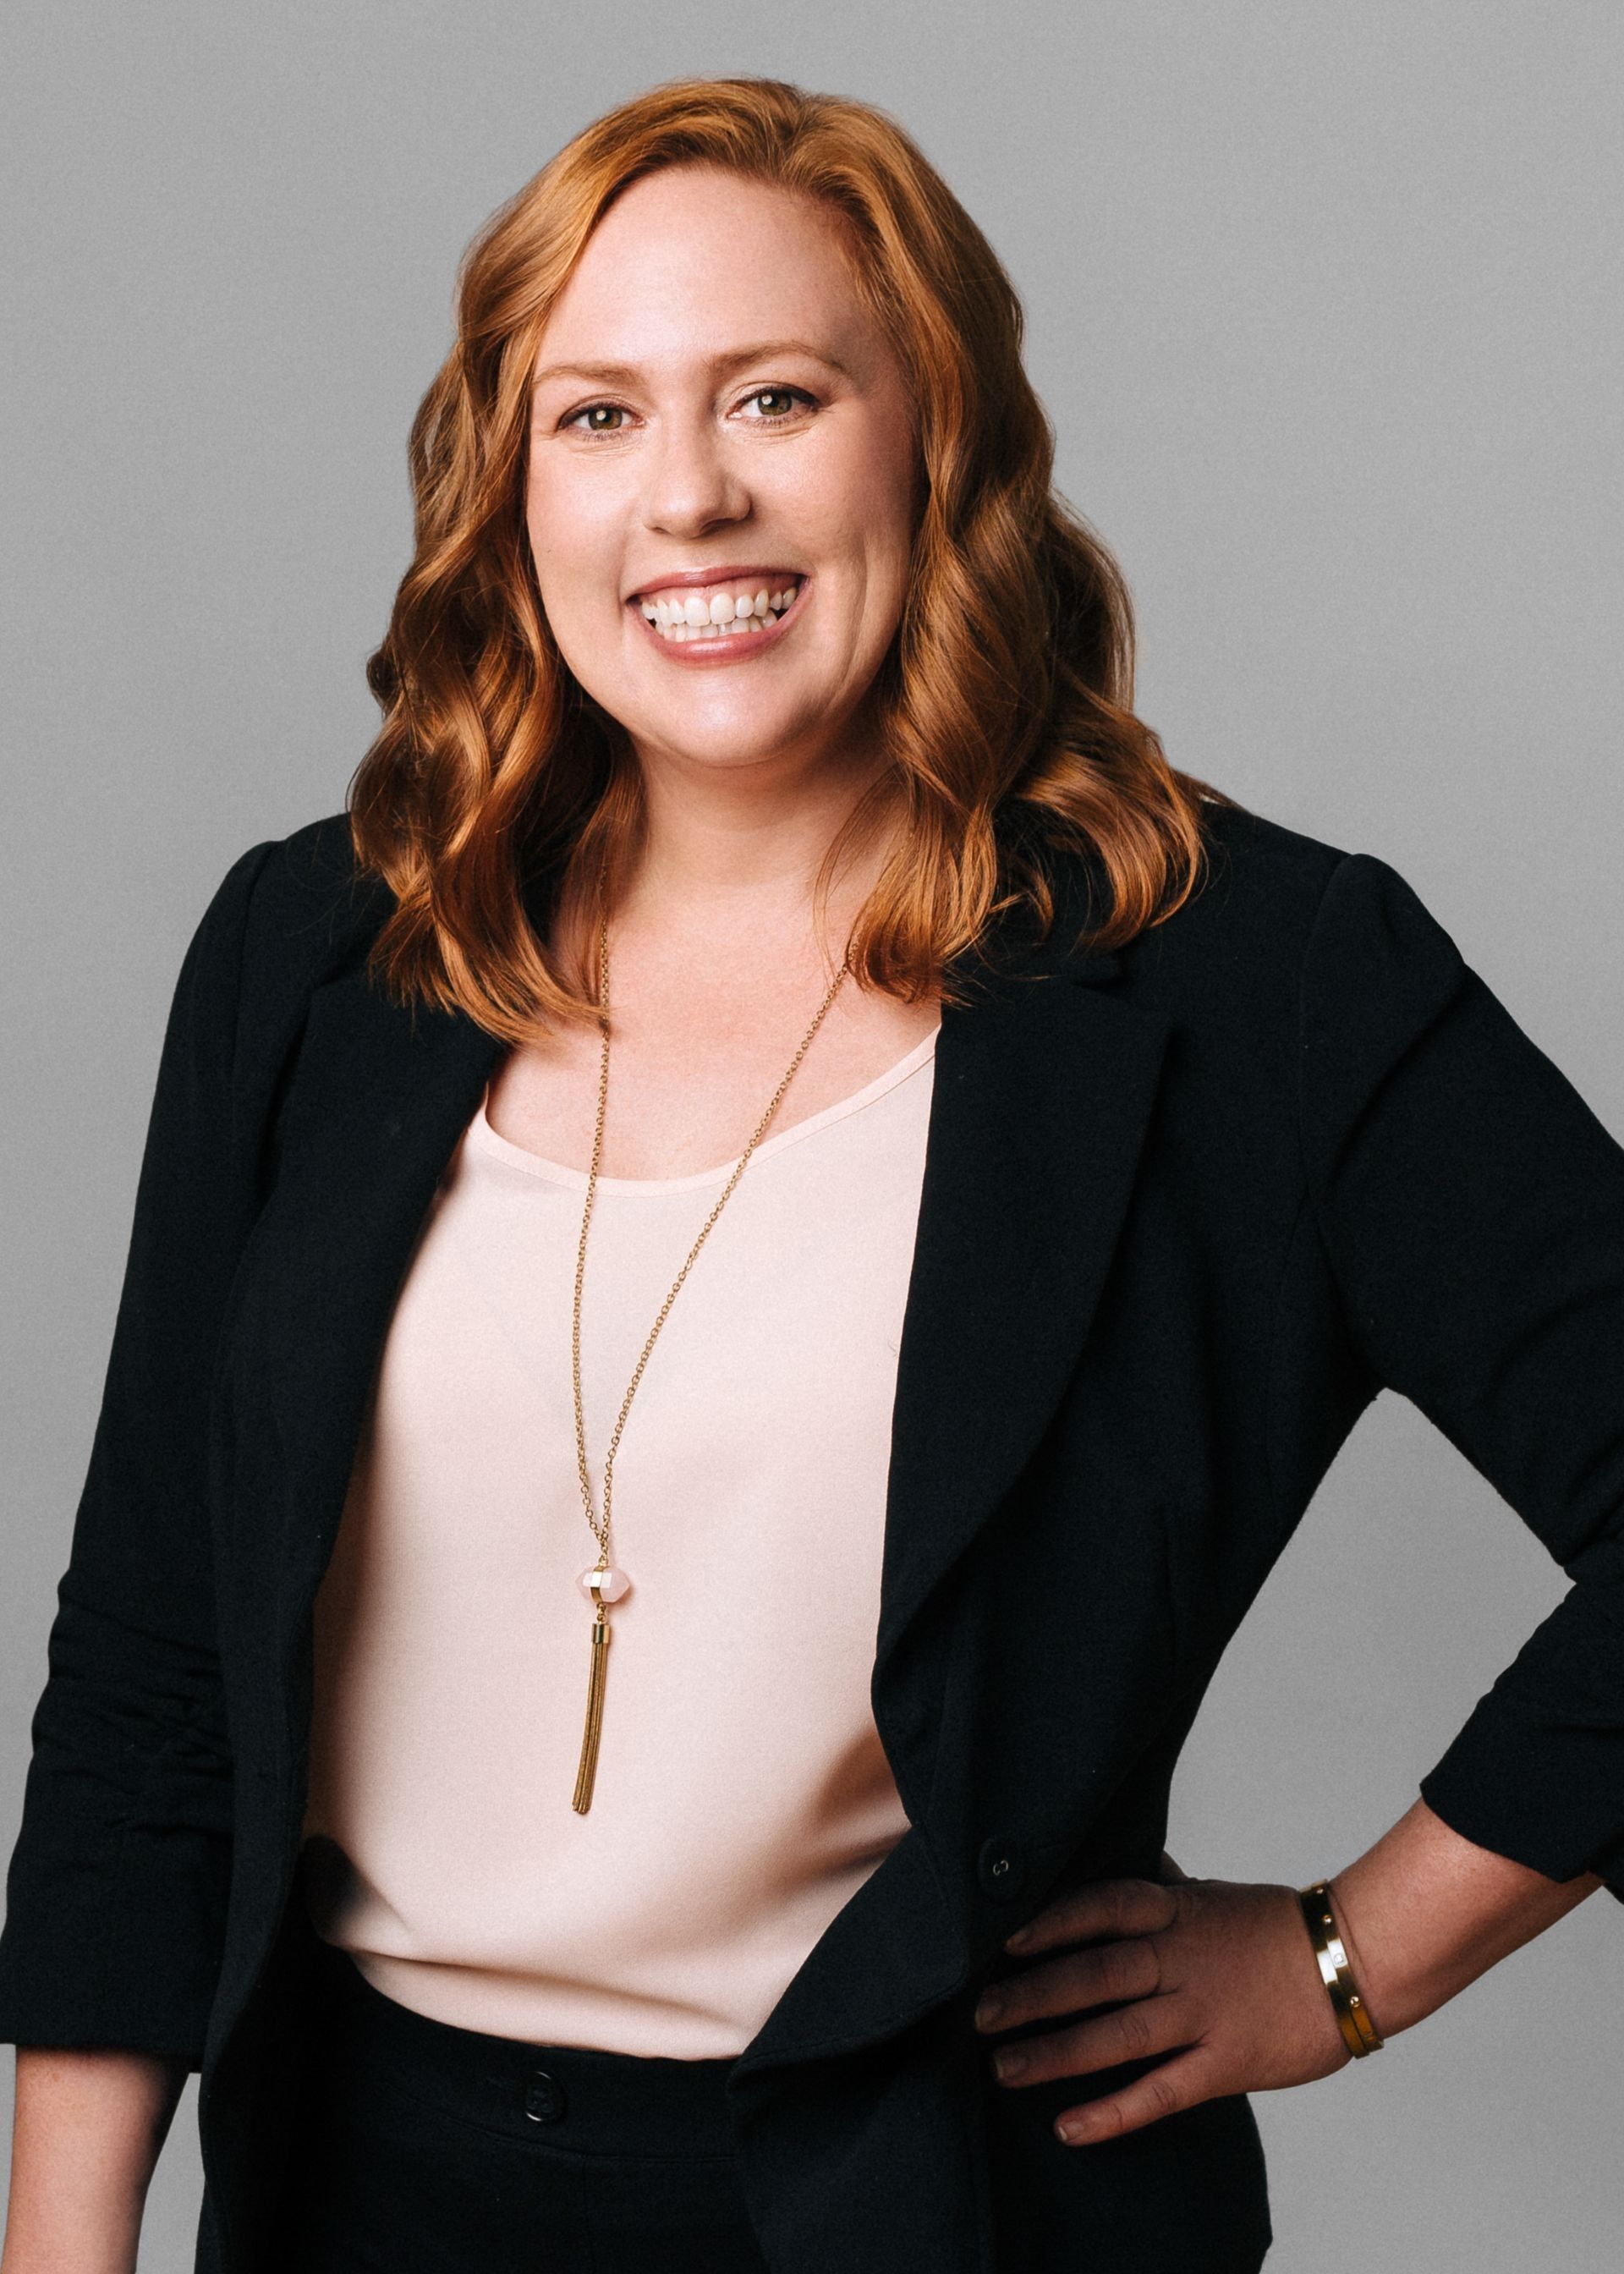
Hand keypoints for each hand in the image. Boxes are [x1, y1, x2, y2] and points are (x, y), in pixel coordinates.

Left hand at [971, 1852, 1354, 2145]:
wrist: (1355, 1960)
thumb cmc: (1275, 1926)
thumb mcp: (1211, 1896)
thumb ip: (1161, 1890)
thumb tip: (1118, 1862)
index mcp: (1177, 1912)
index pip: (1102, 1906)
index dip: (1051, 1921)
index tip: (1003, 1938)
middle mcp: (1183, 1959)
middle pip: (1096, 1974)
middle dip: (1033, 1994)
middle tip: (980, 2015)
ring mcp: (1204, 2013)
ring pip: (1118, 2035)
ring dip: (1056, 2054)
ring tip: (1004, 2068)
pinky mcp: (1228, 2064)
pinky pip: (1161, 2092)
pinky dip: (1113, 2112)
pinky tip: (1069, 2127)